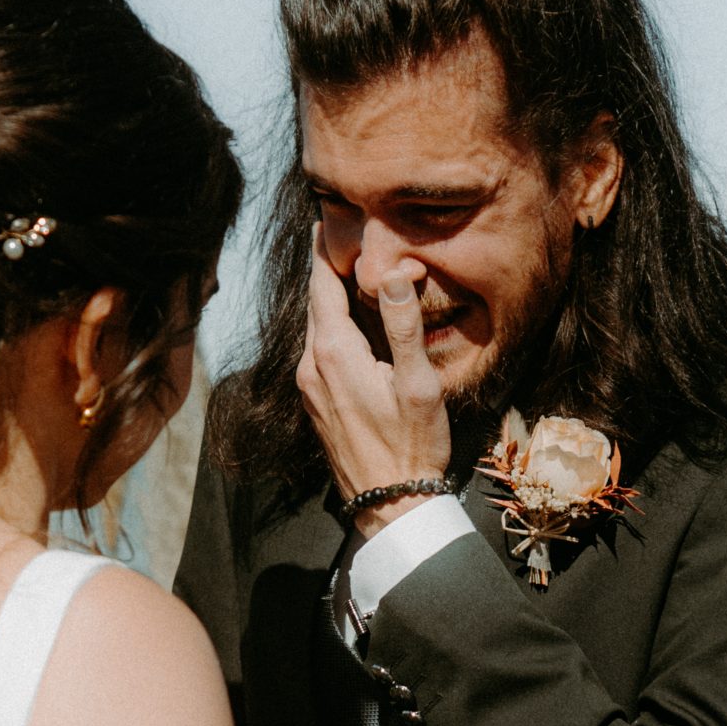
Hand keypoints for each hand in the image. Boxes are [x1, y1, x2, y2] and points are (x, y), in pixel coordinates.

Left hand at [296, 228, 450, 531]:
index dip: (325, 252)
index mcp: (334, 354)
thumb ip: (403, 326)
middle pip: (315, 304)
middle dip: (326, 271)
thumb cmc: (410, 445)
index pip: (322, 287)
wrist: (389, 503)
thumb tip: (393, 271)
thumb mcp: (417, 384)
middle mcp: (312, 367)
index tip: (327, 222)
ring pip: (316, 329)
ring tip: (347, 273)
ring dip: (330, 300)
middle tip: (339, 237)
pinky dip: (332, 328)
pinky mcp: (316, 404)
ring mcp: (310, 388)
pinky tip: (352, 325)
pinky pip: (319, 352)